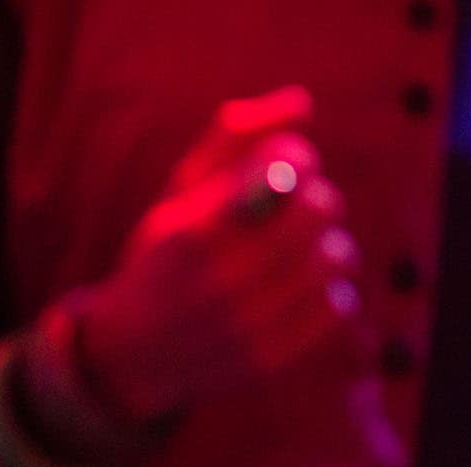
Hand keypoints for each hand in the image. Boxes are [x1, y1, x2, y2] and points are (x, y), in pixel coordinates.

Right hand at [75, 85, 369, 424]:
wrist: (133, 355)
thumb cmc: (162, 258)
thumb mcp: (178, 193)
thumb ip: (233, 139)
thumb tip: (301, 103)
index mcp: (192, 229)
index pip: (286, 168)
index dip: (296, 161)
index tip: (284, 172)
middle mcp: (219, 280)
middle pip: (321, 209)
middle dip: (317, 200)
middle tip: (301, 211)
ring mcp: (246, 325)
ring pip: (335, 258)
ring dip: (327, 247)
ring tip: (304, 252)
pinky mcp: (270, 359)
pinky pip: (337, 306)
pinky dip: (329, 291)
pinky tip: (303, 290)